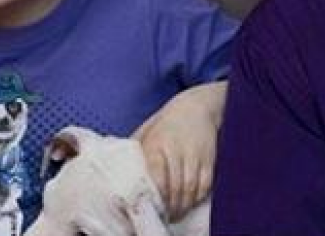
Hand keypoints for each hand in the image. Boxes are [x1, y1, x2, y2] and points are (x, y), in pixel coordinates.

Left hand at [134, 82, 225, 221]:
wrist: (196, 107)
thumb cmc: (166, 123)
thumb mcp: (146, 132)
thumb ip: (134, 151)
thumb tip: (116, 171)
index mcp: (156, 144)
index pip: (155, 176)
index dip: (153, 196)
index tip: (148, 208)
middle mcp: (176, 151)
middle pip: (174, 188)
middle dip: (168, 208)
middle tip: (161, 217)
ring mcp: (194, 156)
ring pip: (189, 190)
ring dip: (181, 207)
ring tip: (174, 214)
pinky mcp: (209, 160)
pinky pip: (204, 186)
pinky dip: (196, 199)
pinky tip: (188, 202)